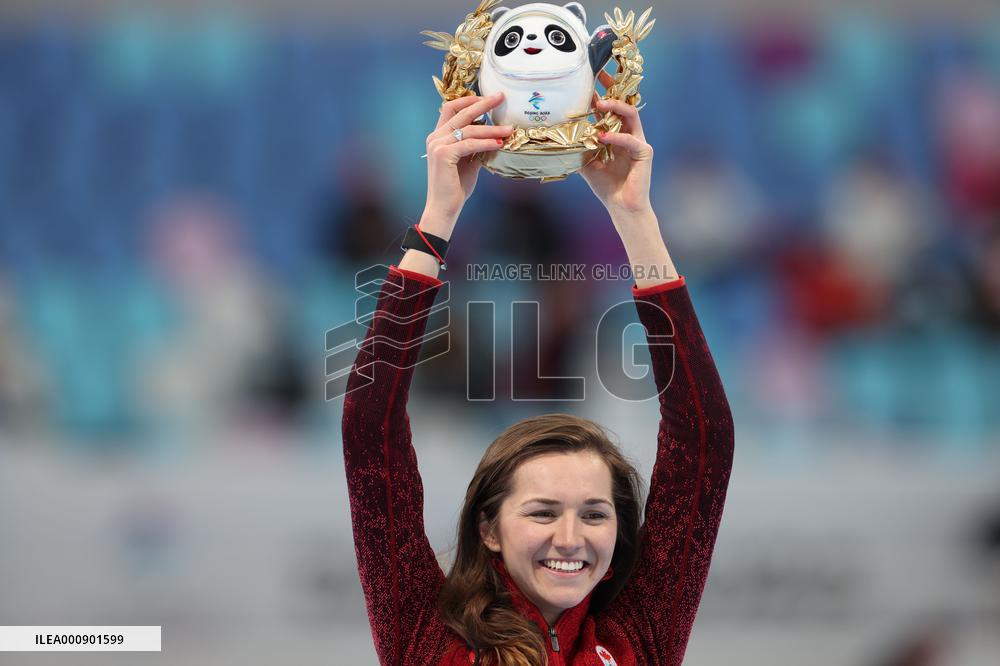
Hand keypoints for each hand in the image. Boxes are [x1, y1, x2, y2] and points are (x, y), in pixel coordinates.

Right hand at [422, 92, 512, 232]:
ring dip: (492, 128)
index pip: (451, 107)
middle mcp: (435, 137)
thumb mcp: (469, 162)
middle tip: (501, 97)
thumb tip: (495, 136)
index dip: (469, 100)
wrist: (443, 208)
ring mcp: (437, 145)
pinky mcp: (443, 155)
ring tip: (509, 129)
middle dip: (483, 103)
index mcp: (438, 136)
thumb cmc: (455, 187)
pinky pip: (469, 144)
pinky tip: (499, 143)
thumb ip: (476, 147)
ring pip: (468, 129)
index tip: (489, 98)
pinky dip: (486, 142)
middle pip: (461, 112)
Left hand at [579, 71, 654, 217]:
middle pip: (625, 103)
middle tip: (600, 76)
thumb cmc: (607, 185)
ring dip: (615, 107)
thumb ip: (580, 146)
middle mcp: (630, 134)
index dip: (604, 92)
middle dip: (613, 89)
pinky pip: (630, 140)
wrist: (621, 206)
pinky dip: (616, 137)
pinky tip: (602, 137)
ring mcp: (639, 141)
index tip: (592, 78)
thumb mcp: (586, 162)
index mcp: (618, 134)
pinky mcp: (644, 153)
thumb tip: (561, 133)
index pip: (612, 108)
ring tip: (600, 104)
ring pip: (631, 115)